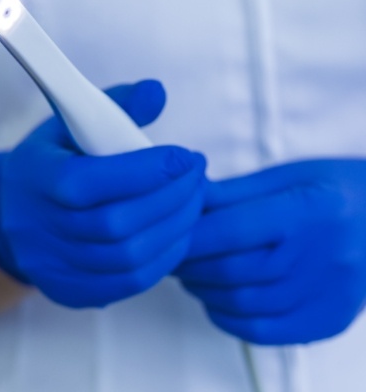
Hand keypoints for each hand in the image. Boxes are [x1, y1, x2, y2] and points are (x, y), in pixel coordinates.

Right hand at [0, 80, 206, 307]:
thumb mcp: (72, 122)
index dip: (146, 171)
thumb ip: (116, 105)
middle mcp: (38, 228)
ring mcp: (53, 267)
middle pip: (116, 224)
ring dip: (175, 228)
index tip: (185, 156)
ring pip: (129, 258)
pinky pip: (129, 283)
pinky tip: (179, 232)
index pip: (90, 181)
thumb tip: (157, 92)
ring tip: (195, 201)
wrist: (13, 212)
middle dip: (172, 198)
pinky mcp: (70, 290)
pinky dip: (164, 258)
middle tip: (198, 176)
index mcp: (35, 178)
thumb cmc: (54, 161)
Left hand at [175, 159, 365, 343]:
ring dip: (203, 290)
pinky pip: (263, 331)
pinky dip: (227, 318)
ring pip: (240, 304)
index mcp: (306, 211)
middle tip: (174, 254)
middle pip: (230, 270)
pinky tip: (217, 300)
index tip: (170, 233)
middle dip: (189, 264)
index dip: (189, 235)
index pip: (229, 230)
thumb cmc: (337, 189)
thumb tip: (188, 200)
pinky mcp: (327, 321)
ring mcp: (326, 295)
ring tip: (192, 274)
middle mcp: (319, 257)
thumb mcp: (288, 176)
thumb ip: (234, 192)